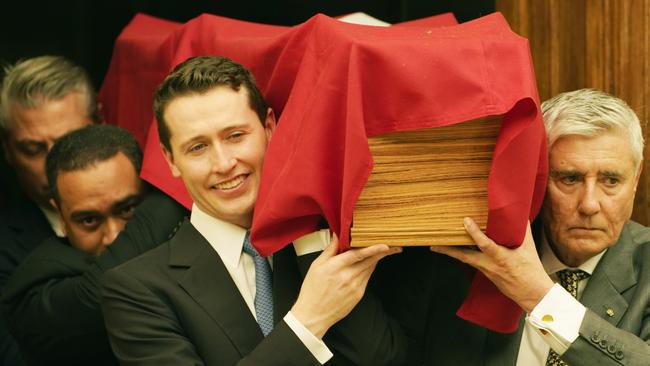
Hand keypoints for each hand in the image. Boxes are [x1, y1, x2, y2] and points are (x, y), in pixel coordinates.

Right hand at [291, 235, 401, 337]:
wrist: (314, 314)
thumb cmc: (312, 289)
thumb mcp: (316, 266)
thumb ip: (330, 250)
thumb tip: (337, 235)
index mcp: (335, 267)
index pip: (358, 255)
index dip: (373, 249)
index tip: (384, 245)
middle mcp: (348, 277)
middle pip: (369, 261)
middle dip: (382, 252)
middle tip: (393, 245)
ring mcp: (355, 287)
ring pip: (370, 268)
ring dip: (375, 259)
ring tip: (382, 251)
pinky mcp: (359, 294)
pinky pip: (367, 278)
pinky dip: (368, 269)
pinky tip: (367, 265)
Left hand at [430, 217, 552, 312]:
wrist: (532, 293)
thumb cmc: (531, 270)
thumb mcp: (528, 248)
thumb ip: (522, 230)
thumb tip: (518, 213)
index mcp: (501, 257)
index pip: (485, 244)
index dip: (474, 232)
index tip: (465, 221)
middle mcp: (489, 265)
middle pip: (464, 256)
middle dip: (448, 250)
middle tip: (434, 245)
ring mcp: (485, 271)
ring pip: (465, 259)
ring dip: (452, 252)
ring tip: (437, 245)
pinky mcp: (485, 274)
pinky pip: (471, 262)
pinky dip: (464, 255)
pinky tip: (456, 249)